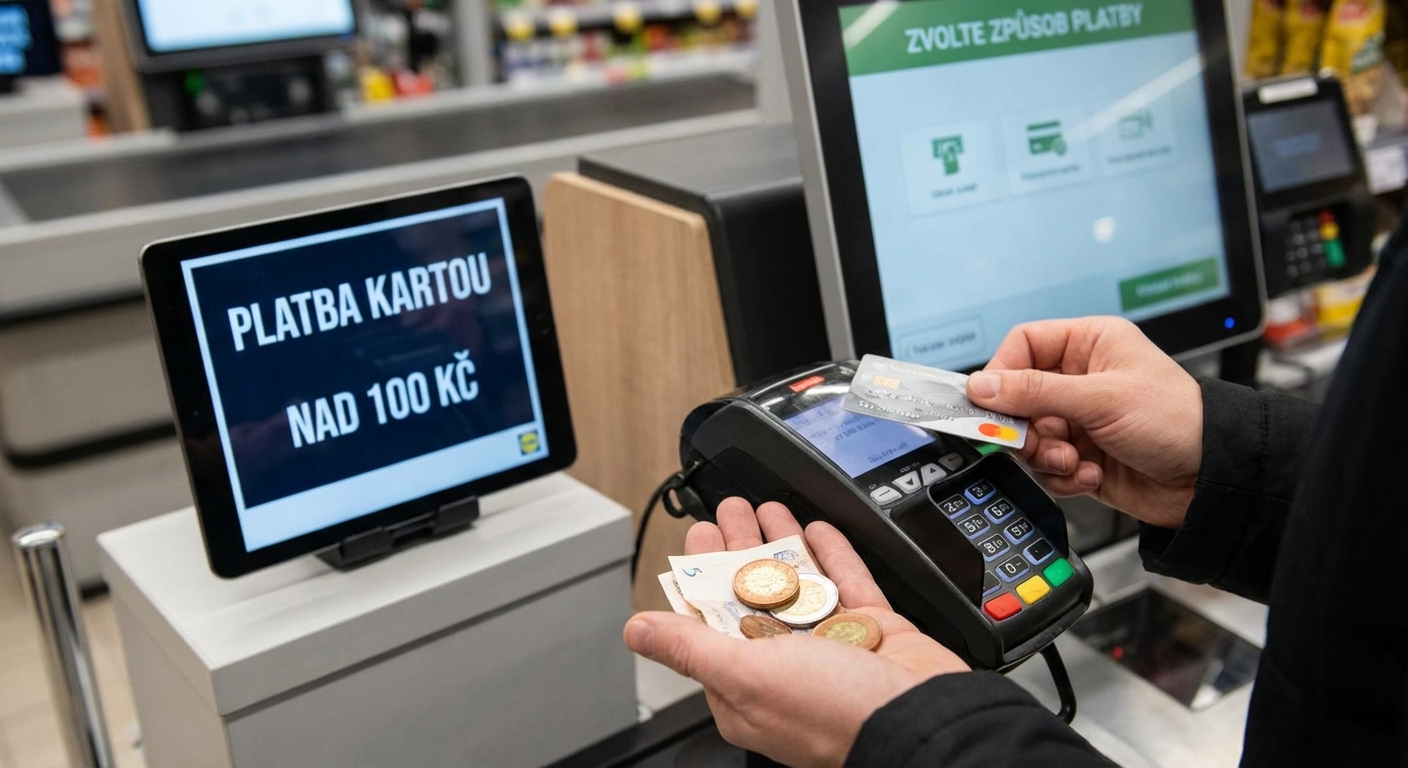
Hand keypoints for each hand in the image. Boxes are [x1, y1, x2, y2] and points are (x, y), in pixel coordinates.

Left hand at [624, 498, 968, 767]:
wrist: (923, 719)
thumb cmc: (836, 714)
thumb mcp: (747, 675)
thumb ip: (691, 648)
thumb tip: (638, 631)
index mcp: (749, 689)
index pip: (712, 623)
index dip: (703, 576)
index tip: (699, 538)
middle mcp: (790, 669)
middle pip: (755, 596)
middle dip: (739, 549)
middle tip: (729, 510)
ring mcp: (834, 648)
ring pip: (800, 585)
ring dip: (781, 544)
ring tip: (766, 508)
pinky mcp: (873, 631)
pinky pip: (848, 584)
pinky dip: (832, 554)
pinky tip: (817, 530)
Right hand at [966, 316, 1201, 528]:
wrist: (1212, 480)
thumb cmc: (1178, 421)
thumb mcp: (1100, 398)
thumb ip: (1034, 391)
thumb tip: (981, 386)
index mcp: (1089, 345)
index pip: (1023, 346)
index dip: (1002, 373)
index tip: (990, 402)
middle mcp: (1080, 380)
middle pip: (1017, 398)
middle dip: (1025, 427)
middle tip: (1034, 441)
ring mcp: (1079, 420)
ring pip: (1028, 437)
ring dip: (1046, 455)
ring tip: (1075, 460)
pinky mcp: (1081, 456)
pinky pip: (1046, 467)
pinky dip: (1063, 476)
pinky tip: (1091, 474)